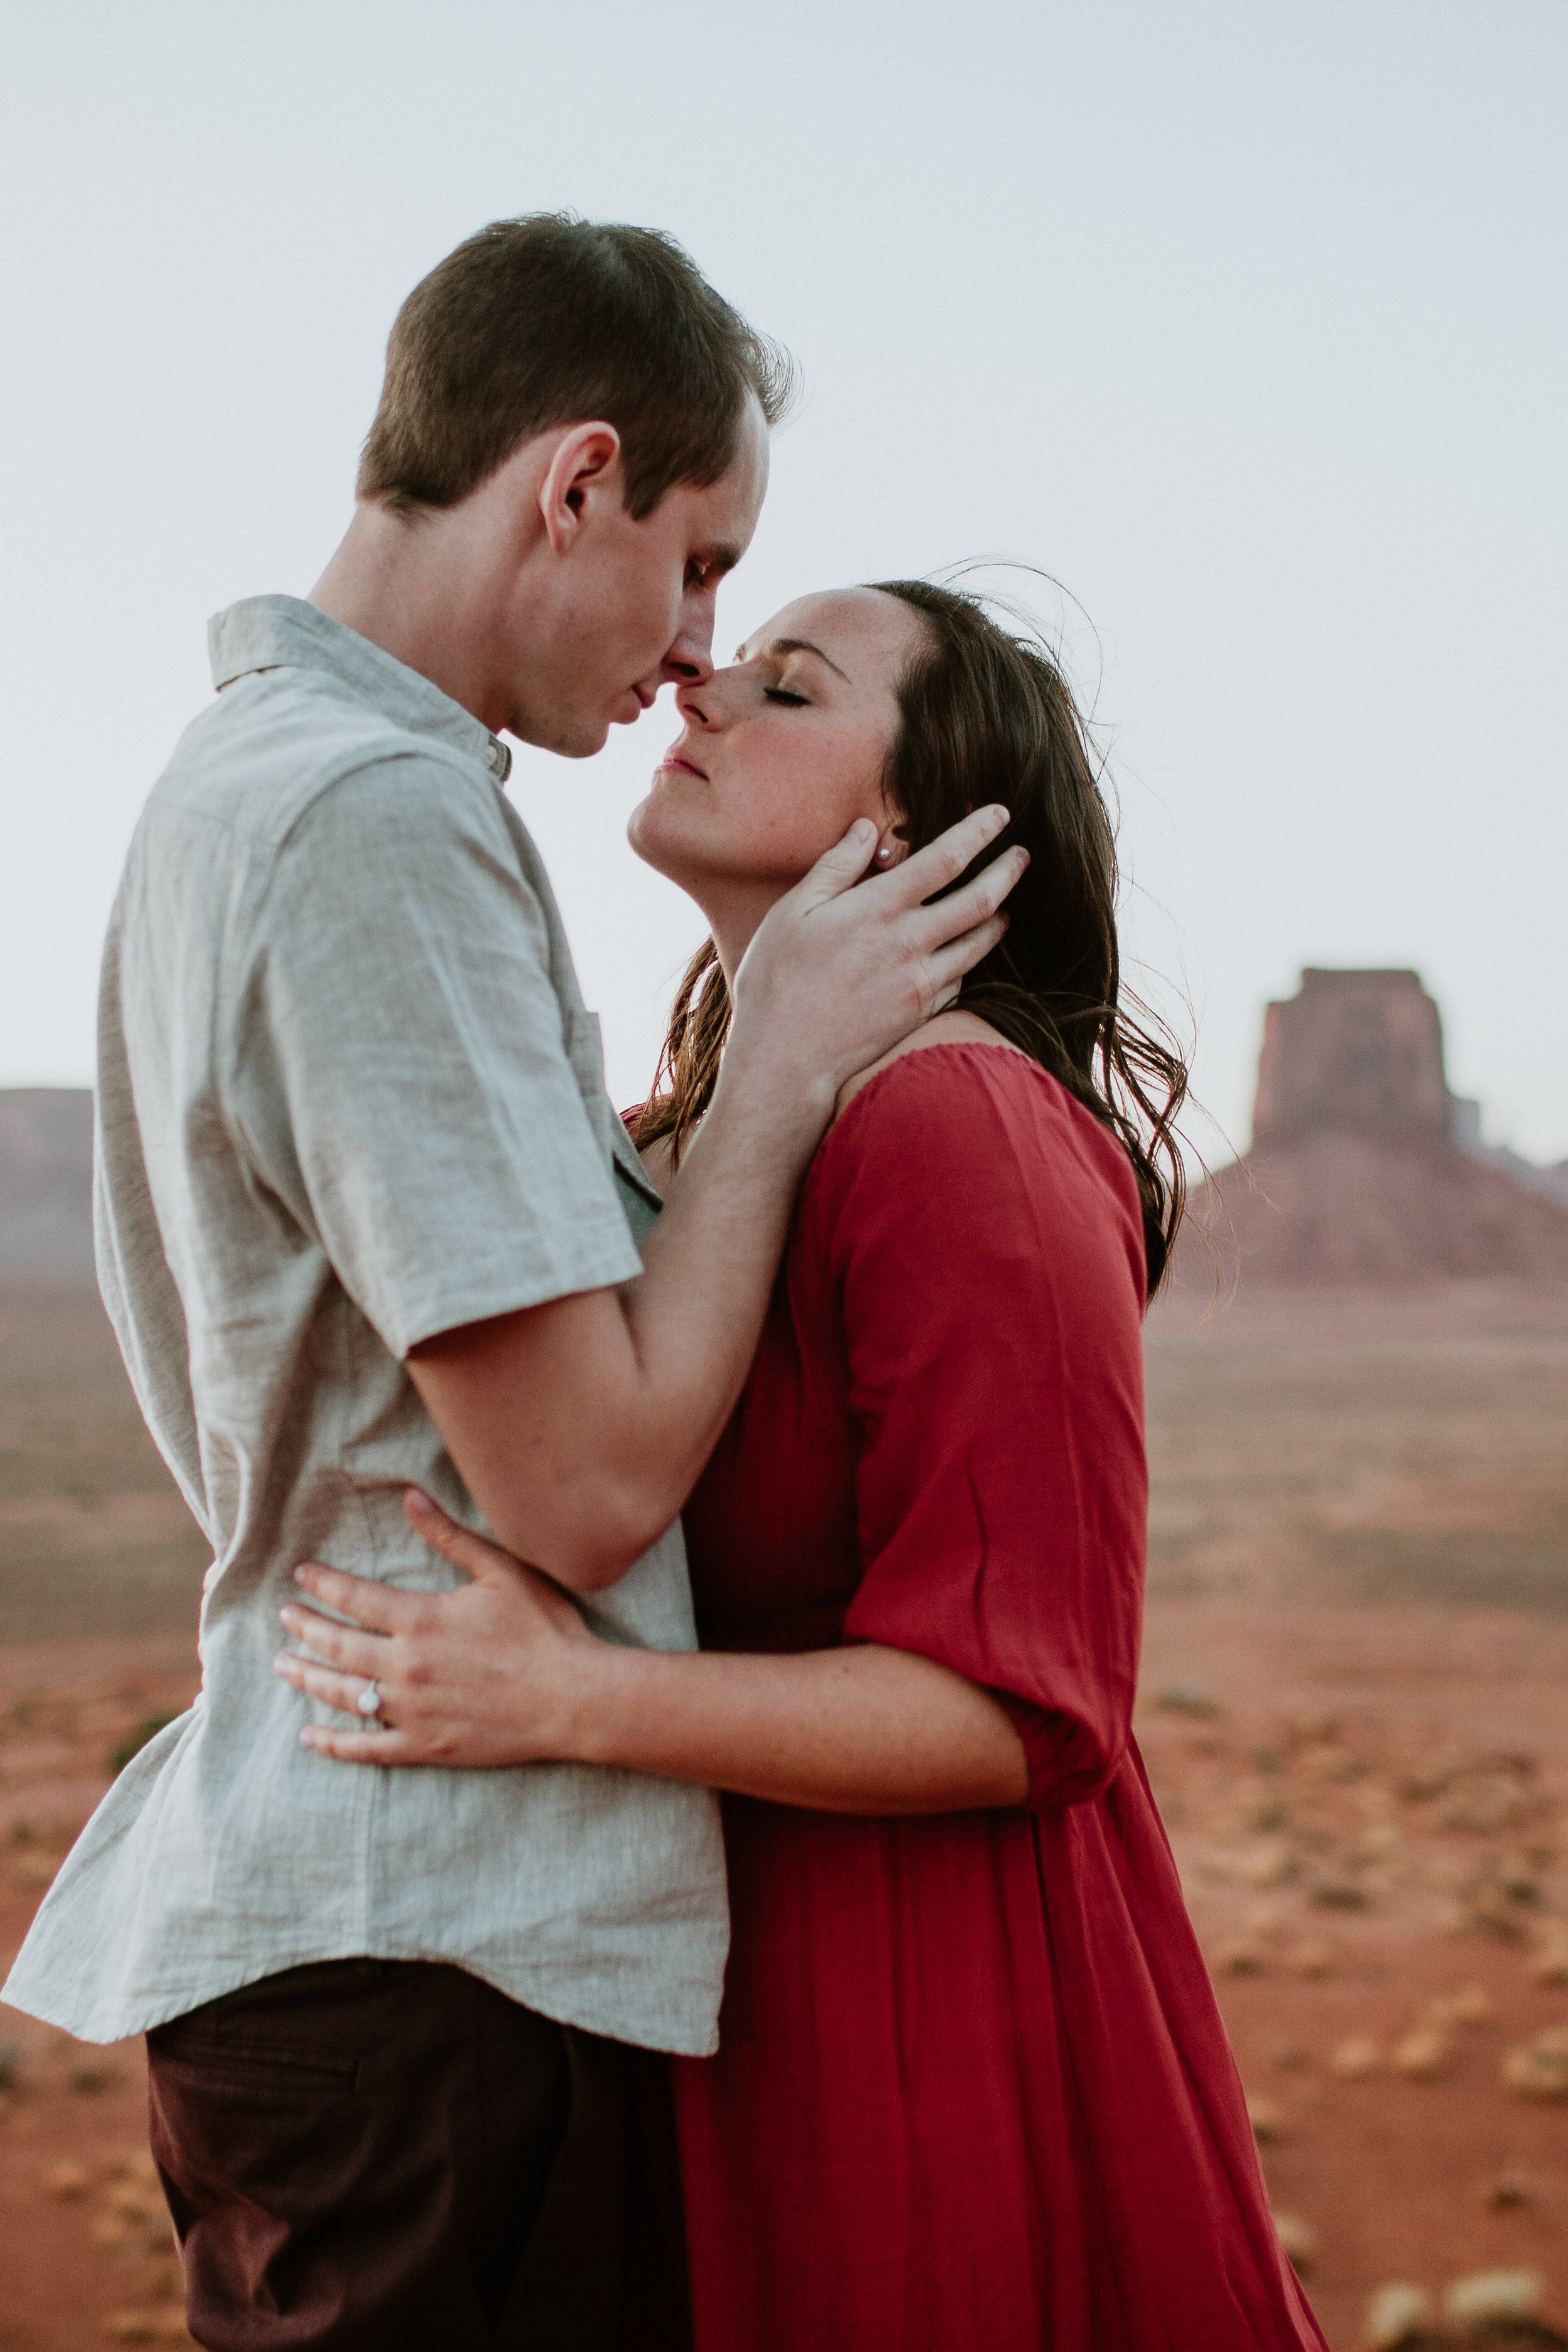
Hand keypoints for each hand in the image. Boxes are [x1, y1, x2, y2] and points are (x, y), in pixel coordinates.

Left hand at [274, 1489, 603, 1766]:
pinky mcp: (424, 1746)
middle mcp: (405, 1666)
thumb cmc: (544, 1630)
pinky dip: (333, 1742)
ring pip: (341, 1694)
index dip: (322, 1584)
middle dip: (305, 1628)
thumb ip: (450, 1536)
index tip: (301, 1576)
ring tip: (283, 1665)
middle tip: (285, 1618)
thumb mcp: (501, 1571)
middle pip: (337, 1645)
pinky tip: (310, 1735)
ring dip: (307, 1677)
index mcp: (421, 1620)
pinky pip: (366, 1747)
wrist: (573, 1698)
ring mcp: (412, 1711)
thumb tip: (411, 1496)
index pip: (353, 1598)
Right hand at [723, 805, 1026, 1125]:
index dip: (979, 831)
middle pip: (981, 900)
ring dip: (998, 917)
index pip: (946, 858)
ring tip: (1004, 903)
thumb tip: (867, 829)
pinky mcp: (922, 1012)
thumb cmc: (778, 981)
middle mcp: (910, 942)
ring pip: (980, 942)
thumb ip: (836, 865)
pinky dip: (970, 958)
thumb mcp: (793, 911)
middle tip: (1022, 855)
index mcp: (879, 907)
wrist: (786, 1059)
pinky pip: (961, 978)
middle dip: (1007, 871)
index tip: (1000, 814)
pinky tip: (968, 952)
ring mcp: (921, 982)